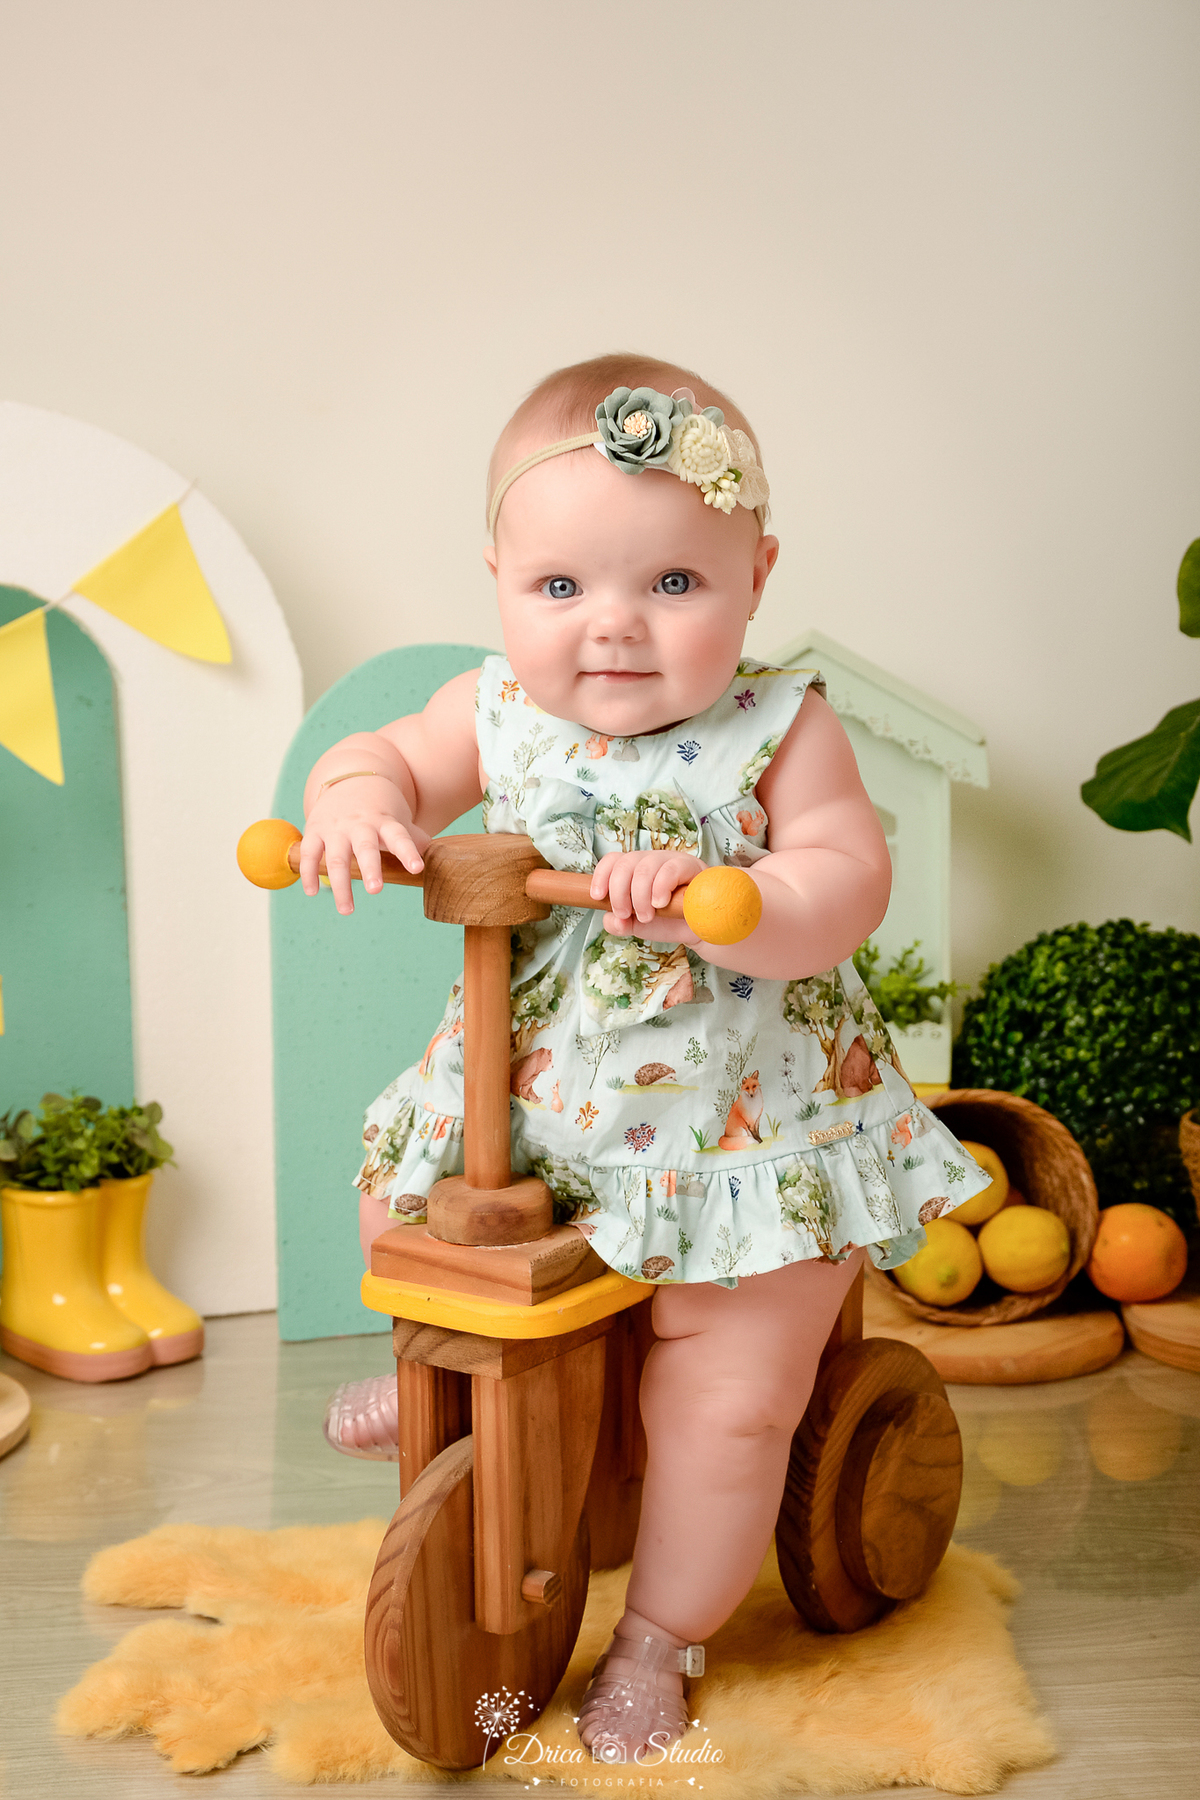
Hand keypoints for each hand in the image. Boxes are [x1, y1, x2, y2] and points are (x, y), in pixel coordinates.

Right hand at [300, 778, 429, 915]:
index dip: (408, 852)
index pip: (399, 837)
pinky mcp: (315, 830)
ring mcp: (336, 828)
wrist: (351, 778)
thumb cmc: (380, 807)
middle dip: (370, 869)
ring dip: (340, 884)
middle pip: (365, 847)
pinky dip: (309, 873)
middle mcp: (359, 824)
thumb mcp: (398, 817)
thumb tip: (435, 852)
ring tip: (347, 910)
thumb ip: (413, 838)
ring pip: (336, 857)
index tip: (417, 868)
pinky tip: (312, 893)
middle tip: (375, 890)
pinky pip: (309, 853)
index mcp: (384, 821)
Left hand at [590, 850, 704, 943]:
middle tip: (626, 914)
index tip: (597, 897)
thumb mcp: (637, 925)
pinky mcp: (689, 866)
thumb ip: (619, 923)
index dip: (601, 875)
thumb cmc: (669, 921)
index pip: (613, 860)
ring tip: (647, 915)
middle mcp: (650, 861)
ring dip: (639, 895)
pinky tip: (660, 903)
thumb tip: (611, 919)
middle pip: (625, 863)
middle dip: (619, 892)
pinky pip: (670, 869)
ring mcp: (670, 861)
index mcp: (635, 870)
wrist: (699, 929)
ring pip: (645, 867)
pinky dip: (659, 887)